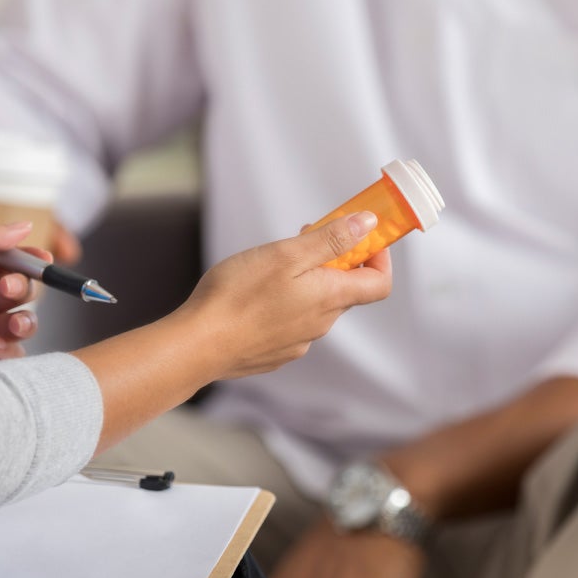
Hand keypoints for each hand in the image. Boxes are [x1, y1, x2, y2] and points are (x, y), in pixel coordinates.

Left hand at [0, 222, 42, 364]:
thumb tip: (24, 225)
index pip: (9, 263)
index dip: (29, 261)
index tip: (44, 260)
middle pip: (22, 291)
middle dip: (21, 288)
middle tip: (4, 290)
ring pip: (23, 322)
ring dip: (23, 321)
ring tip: (8, 324)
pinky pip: (15, 352)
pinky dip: (11, 348)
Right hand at [179, 211, 391, 379]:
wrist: (198, 345)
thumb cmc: (238, 295)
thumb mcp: (287, 254)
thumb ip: (331, 240)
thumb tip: (368, 225)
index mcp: (330, 298)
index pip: (379, 283)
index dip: (378, 257)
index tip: (361, 237)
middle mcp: (320, 325)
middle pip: (344, 290)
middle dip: (333, 261)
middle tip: (303, 238)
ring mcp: (298, 342)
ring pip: (315, 306)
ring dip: (306, 282)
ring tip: (269, 266)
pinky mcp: (275, 352)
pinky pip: (292, 323)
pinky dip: (284, 304)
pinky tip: (254, 297)